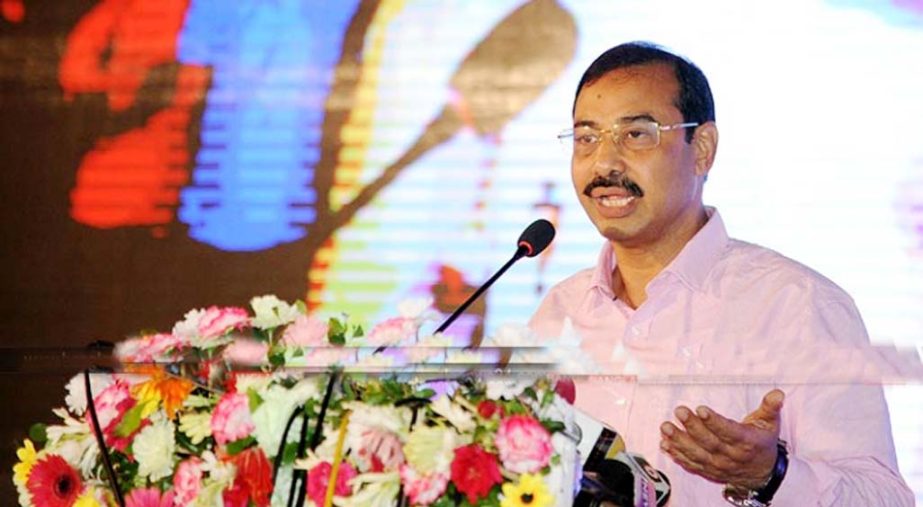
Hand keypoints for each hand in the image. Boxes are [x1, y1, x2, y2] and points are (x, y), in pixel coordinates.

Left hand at [659, 389, 783, 488]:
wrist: (762, 474)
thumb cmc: (762, 443)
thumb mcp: (770, 424)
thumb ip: (770, 408)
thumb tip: (778, 393)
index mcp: (746, 442)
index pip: (729, 432)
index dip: (714, 422)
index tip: (701, 409)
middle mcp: (731, 456)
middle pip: (709, 442)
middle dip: (692, 427)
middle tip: (679, 411)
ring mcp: (718, 466)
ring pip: (697, 455)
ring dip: (679, 441)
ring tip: (665, 427)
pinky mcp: (708, 471)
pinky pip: (691, 464)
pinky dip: (677, 455)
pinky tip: (665, 444)